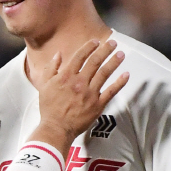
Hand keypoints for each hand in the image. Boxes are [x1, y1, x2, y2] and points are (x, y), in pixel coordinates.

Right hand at [32, 39, 128, 158]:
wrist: (56, 128)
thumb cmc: (49, 108)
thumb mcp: (44, 85)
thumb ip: (51, 68)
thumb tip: (58, 54)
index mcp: (66, 76)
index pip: (80, 56)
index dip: (89, 46)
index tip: (96, 41)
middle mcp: (80, 82)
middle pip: (95, 61)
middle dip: (105, 50)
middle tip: (113, 43)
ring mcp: (90, 93)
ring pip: (105, 73)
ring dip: (114, 62)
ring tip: (121, 54)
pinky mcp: (97, 104)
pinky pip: (111, 91)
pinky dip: (120, 82)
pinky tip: (126, 75)